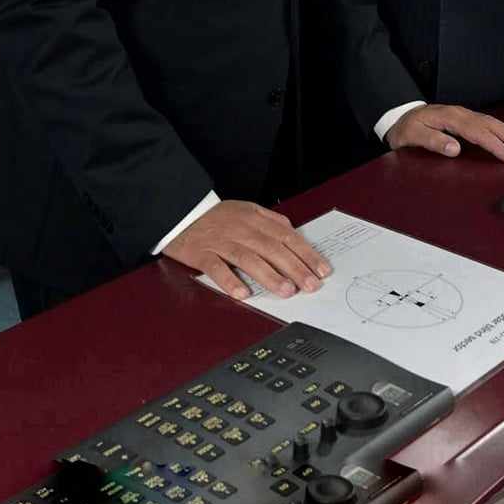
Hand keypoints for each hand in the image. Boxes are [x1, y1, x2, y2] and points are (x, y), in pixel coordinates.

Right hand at [162, 199, 331, 301]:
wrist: (181, 211)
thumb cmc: (218, 216)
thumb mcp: (247, 210)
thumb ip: (271, 221)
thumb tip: (293, 233)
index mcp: (255, 218)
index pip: (287, 236)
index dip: (306, 253)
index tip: (322, 269)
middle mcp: (241, 229)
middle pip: (272, 248)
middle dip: (295, 267)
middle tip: (310, 285)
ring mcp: (221, 241)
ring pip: (249, 258)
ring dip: (269, 275)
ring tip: (286, 290)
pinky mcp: (202, 253)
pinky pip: (216, 268)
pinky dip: (230, 280)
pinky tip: (243, 293)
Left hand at [387, 103, 503, 162]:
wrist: (399, 117)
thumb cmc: (406, 129)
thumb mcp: (413, 137)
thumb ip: (434, 141)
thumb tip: (455, 149)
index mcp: (450, 119)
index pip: (478, 133)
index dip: (495, 145)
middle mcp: (461, 114)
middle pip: (491, 125)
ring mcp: (464, 114)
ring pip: (492, 122)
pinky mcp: (464, 117)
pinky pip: (488, 122)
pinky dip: (502, 128)